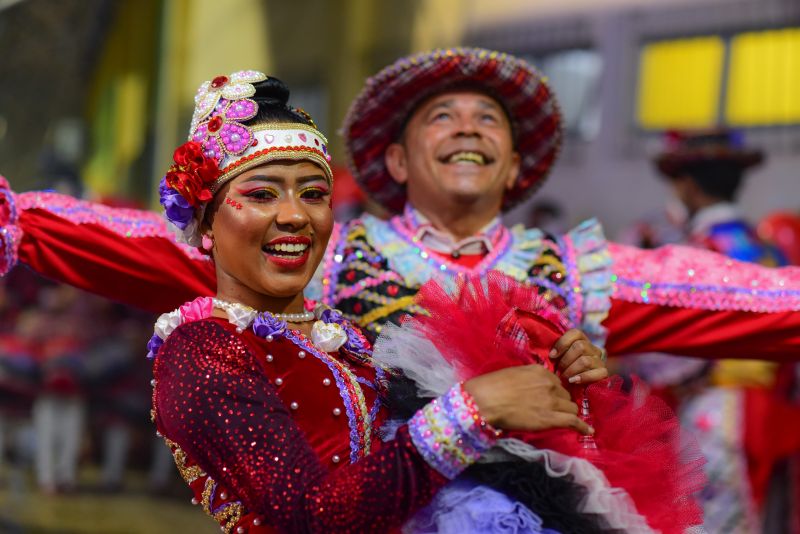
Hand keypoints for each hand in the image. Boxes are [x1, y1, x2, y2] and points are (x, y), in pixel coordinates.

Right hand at [464, 365, 593, 434]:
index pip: (556, 382)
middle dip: (560, 403)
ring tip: (561, 421)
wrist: (485, 400)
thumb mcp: (512, 374)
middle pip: (565, 395)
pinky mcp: (550, 418)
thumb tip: (531, 388)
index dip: (553, 392)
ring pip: (571, 408)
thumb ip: (528, 379)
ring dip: (566, 414)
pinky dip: (582, 426)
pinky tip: (588, 430)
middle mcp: (549, 384)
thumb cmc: (491, 387)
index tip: (548, 399)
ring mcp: (551, 401)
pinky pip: (573, 421)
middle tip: (549, 411)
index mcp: (540, 371)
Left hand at [549, 329, 607, 384]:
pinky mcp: (603, 373)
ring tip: (564, 378)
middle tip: (558, 371)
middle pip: (580, 347)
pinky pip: (596, 373)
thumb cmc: (564, 371)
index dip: (562, 343)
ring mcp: (599, 361)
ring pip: (585, 361)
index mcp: (581, 341)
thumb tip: (549, 353)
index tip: (552, 355)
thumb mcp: (559, 359)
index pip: (575, 333)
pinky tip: (573, 381)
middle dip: (565, 360)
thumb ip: (555, 353)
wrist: (577, 389)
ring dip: (571, 370)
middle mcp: (592, 349)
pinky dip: (583, 377)